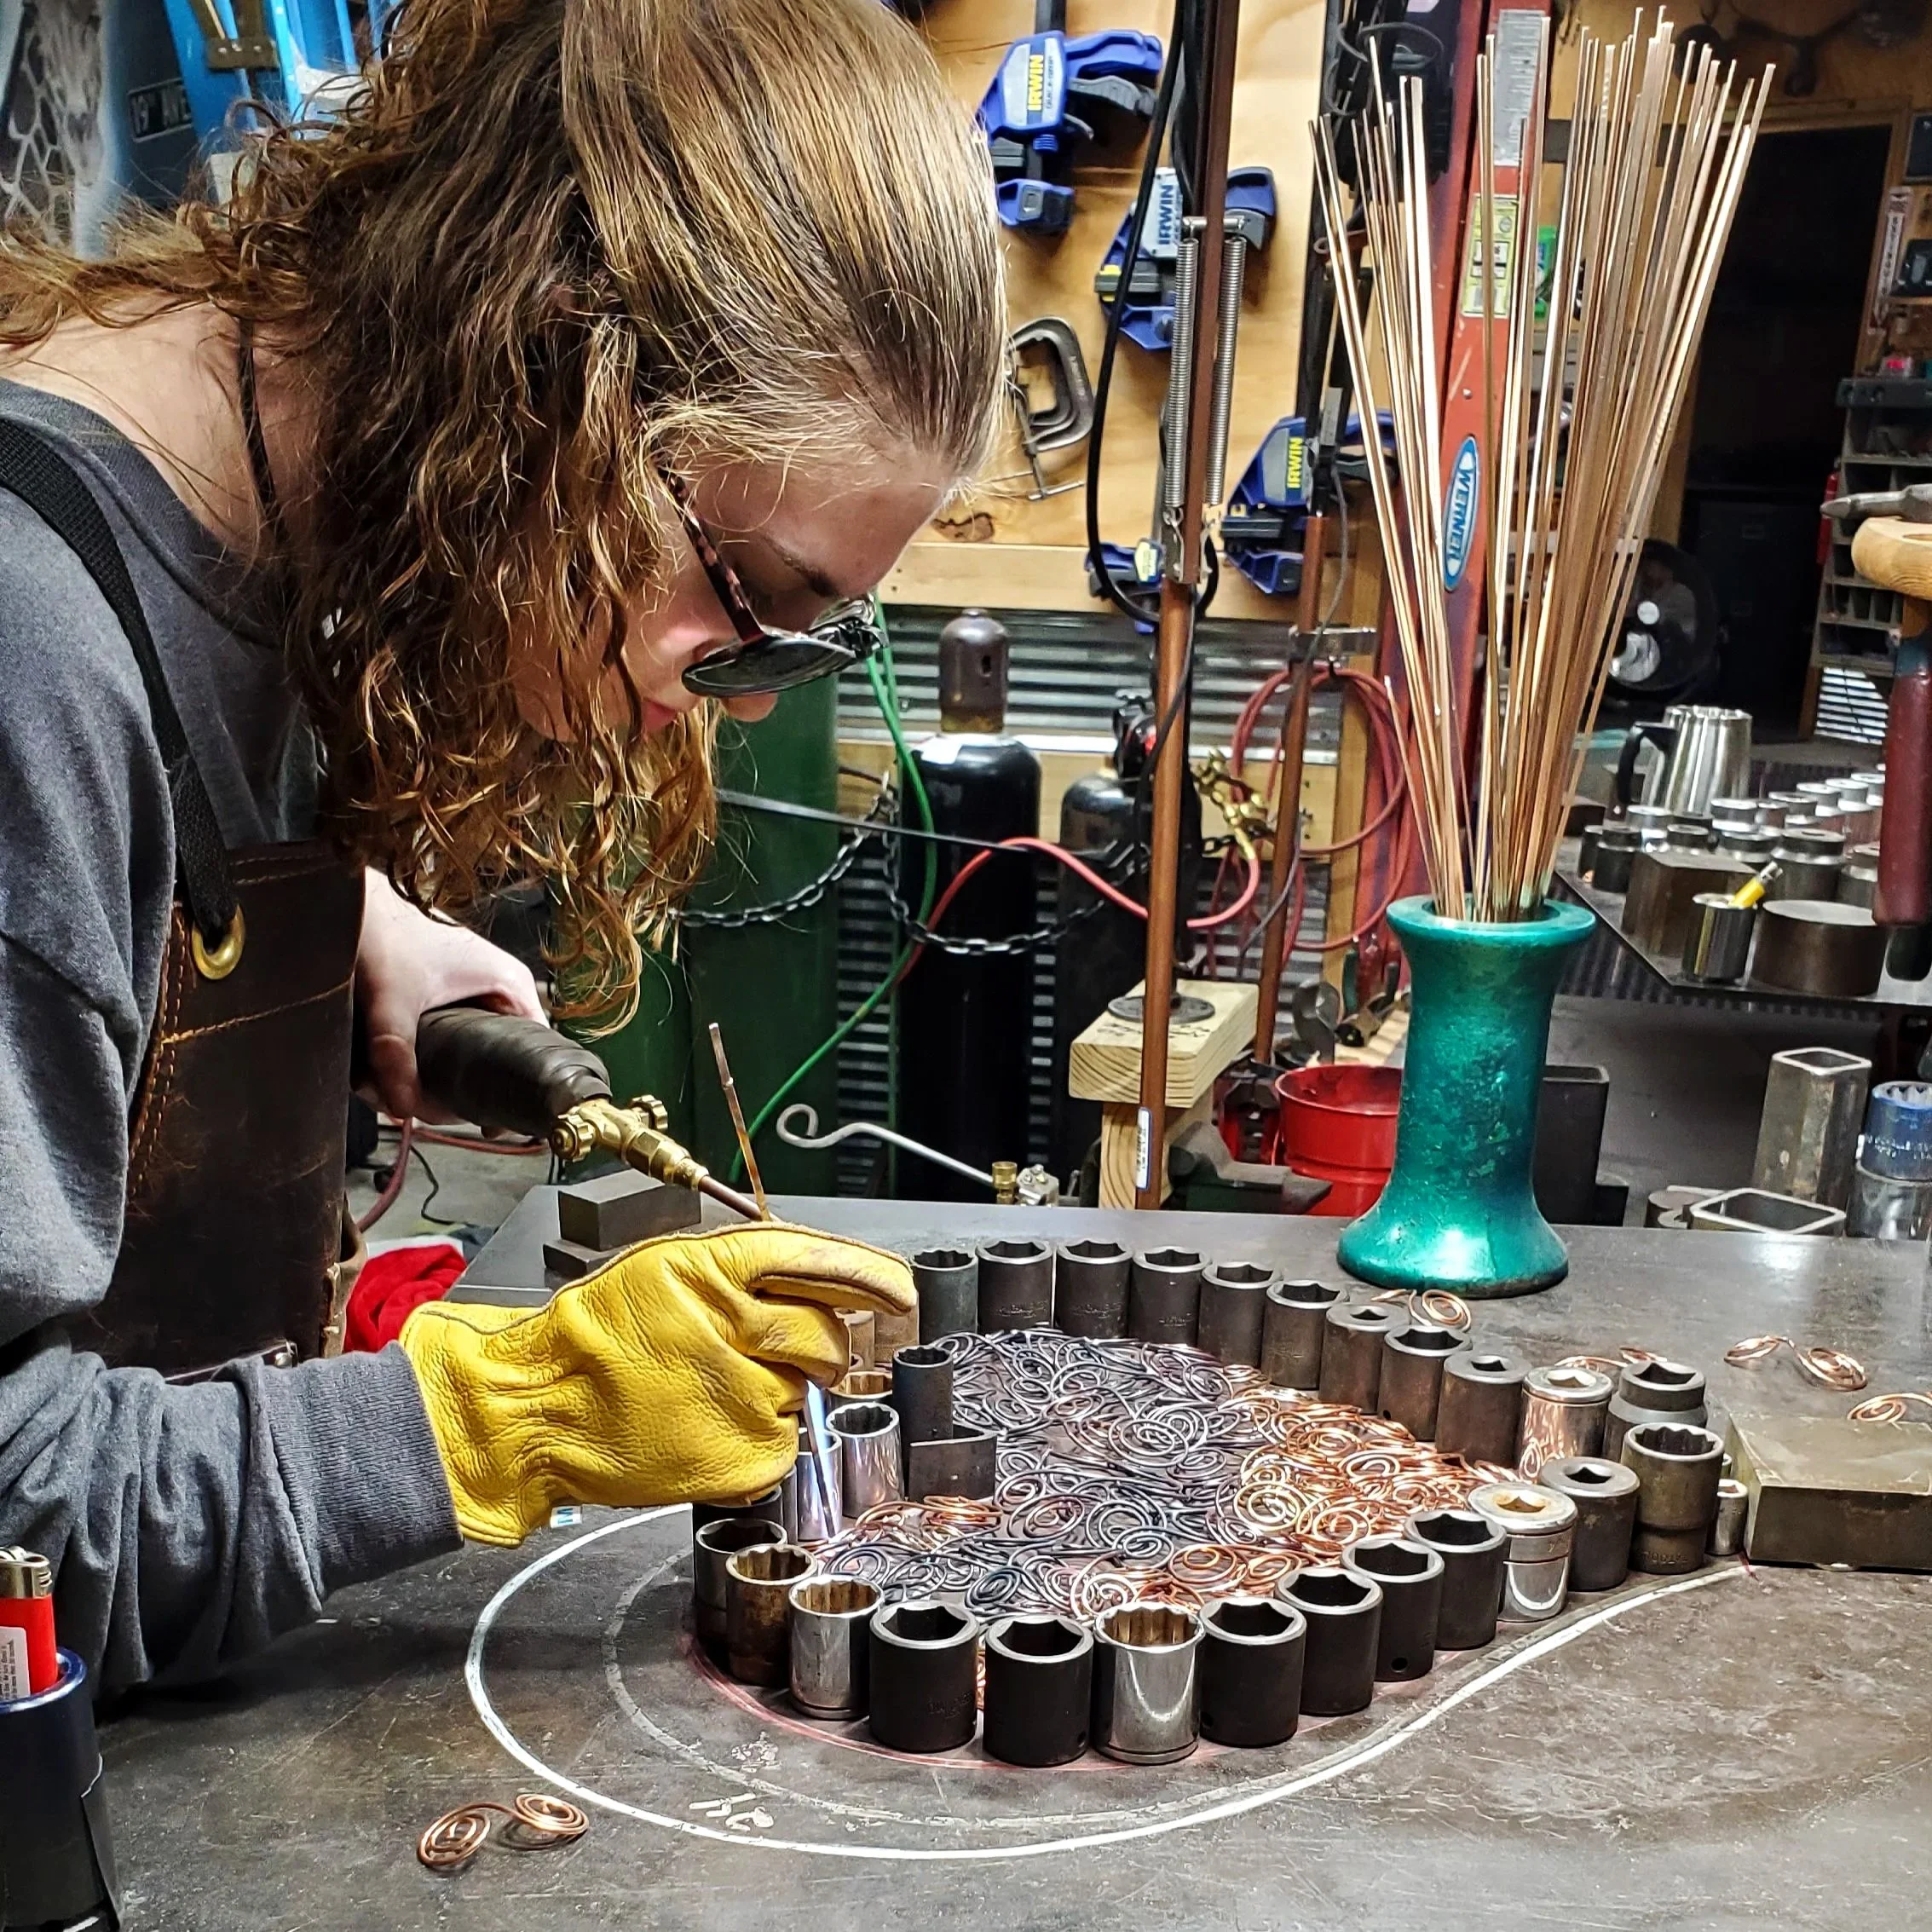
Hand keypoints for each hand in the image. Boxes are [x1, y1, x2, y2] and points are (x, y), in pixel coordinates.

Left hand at [356, 871, 543, 1121]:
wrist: (350, 899)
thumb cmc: (386, 930)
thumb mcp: (393, 1001)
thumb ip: (397, 1057)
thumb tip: (404, 1108)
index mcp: (511, 984)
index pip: (538, 1051)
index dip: (518, 1091)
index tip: (492, 1122)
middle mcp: (499, 988)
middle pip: (497, 1058)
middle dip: (460, 1089)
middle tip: (430, 1108)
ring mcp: (474, 991)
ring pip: (467, 1051)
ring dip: (433, 1077)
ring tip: (400, 1090)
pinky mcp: (447, 995)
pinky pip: (447, 1039)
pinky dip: (422, 1059)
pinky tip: (394, 1072)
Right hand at [398, 1224, 916, 1544]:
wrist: (537, 1410)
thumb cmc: (598, 1339)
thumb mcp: (665, 1272)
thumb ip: (746, 1275)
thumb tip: (830, 1288)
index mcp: (708, 1269)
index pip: (814, 1260)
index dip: (867, 1275)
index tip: (899, 1291)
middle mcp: (729, 1326)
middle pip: (826, 1333)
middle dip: (818, 1345)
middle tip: (771, 1356)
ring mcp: (739, 1396)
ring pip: (808, 1389)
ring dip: (783, 1391)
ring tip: (718, 1392)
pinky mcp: (741, 1455)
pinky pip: (789, 1442)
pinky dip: (766, 1437)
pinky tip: (714, 1426)